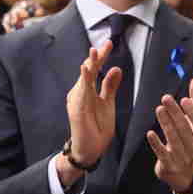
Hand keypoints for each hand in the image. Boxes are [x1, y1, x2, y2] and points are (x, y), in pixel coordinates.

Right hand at [60, 38, 124, 175]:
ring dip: (89, 65)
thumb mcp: (107, 103)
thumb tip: (116, 68)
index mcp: (87, 90)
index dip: (101, 56)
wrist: (90, 150)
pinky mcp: (76, 110)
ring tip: (95, 52)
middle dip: (97, 57)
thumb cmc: (97, 127)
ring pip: (84, 79)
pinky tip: (86, 71)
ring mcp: (77, 100)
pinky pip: (80, 93)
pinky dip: (83, 81)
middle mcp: (80, 92)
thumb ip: (109, 86)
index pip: (94, 69)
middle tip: (106, 44)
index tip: (110, 43)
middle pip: (88, 70)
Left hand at [146, 78, 192, 193]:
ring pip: (174, 139)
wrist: (184, 173)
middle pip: (185, 129)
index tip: (184, 99)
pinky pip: (162, 154)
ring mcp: (182, 158)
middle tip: (166, 98)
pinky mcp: (169, 165)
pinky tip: (150, 133)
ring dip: (166, 124)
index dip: (192, 112)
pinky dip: (156, 143)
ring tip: (159, 109)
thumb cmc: (189, 141)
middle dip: (175, 113)